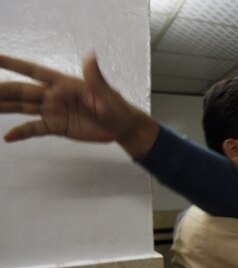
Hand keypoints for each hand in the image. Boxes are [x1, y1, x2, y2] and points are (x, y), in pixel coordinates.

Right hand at [0, 54, 157, 158]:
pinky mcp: (55, 126)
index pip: (34, 71)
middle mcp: (53, 95)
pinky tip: (8, 137)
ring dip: (3, 107)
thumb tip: (90, 55)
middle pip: (21, 90)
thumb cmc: (115, 106)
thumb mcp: (105, 93)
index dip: (14, 64)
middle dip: (1, 89)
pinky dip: (21, 132)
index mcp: (63, 82)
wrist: (121, 127)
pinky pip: (34, 128)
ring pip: (22, 107)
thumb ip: (94, 77)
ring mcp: (52, 111)